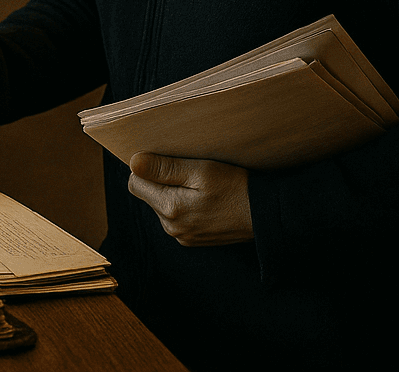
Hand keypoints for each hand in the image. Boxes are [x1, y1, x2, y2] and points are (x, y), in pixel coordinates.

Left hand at [127, 152, 253, 246]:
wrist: (265, 215)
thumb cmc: (235, 188)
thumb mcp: (201, 171)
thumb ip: (165, 168)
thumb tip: (133, 163)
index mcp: (170, 209)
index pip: (136, 183)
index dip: (147, 168)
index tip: (167, 159)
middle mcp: (171, 227)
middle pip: (148, 195)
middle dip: (161, 180)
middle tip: (189, 170)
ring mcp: (182, 236)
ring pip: (162, 206)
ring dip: (174, 192)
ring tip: (199, 185)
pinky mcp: (192, 239)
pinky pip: (177, 217)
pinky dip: (185, 205)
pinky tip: (205, 199)